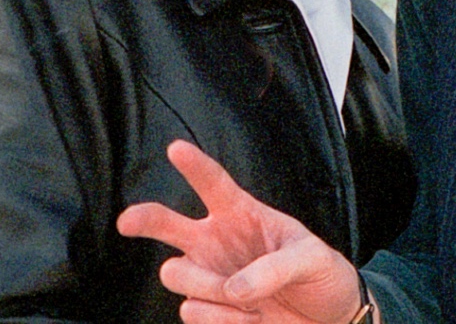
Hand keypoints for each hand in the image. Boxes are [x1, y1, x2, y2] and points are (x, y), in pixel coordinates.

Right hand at [117, 140, 363, 323]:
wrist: (326, 317)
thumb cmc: (319, 274)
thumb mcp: (312, 258)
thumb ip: (275, 267)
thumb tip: (233, 289)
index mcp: (243, 214)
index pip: (213, 183)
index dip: (194, 165)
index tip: (175, 149)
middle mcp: (216, 241)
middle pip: (167, 223)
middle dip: (145, 219)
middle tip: (129, 221)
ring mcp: (208, 275)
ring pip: (175, 273)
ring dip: (208, 287)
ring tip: (246, 299)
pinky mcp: (208, 310)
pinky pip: (192, 312)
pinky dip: (222, 319)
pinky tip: (251, 318)